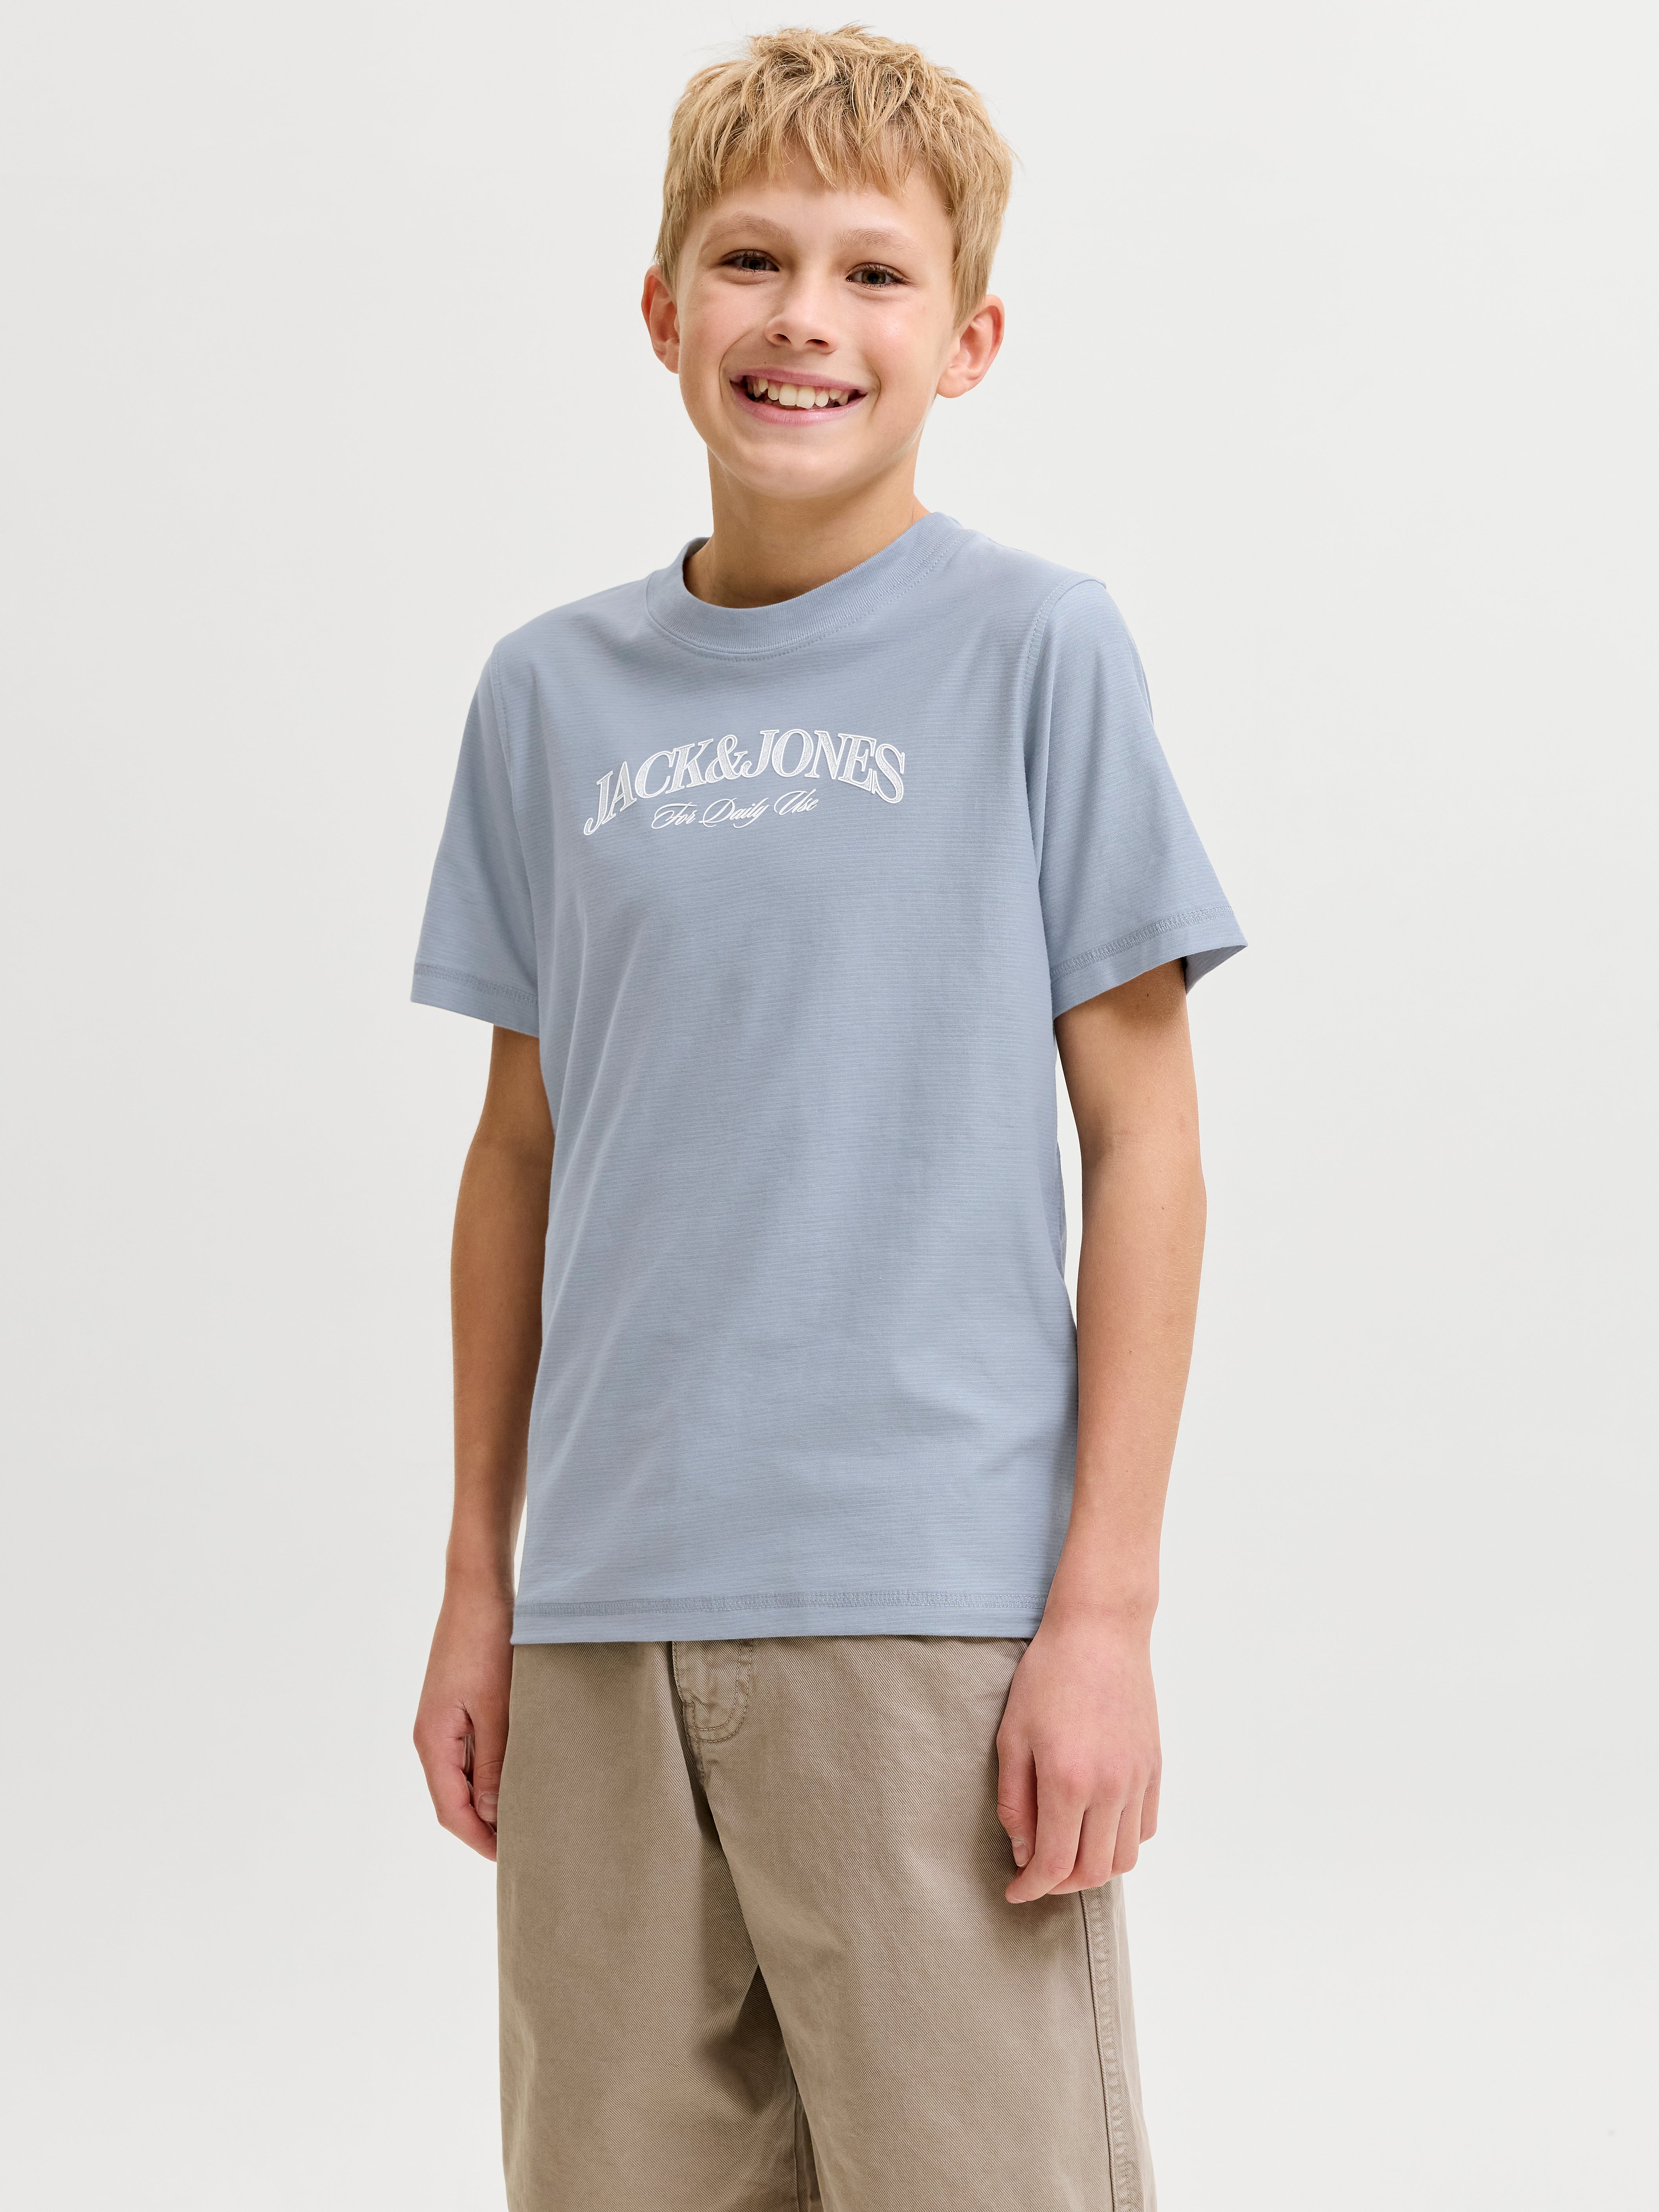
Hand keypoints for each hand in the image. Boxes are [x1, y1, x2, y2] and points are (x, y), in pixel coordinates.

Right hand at [413, 1580, 513, 1860]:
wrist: (479, 1591)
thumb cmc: (488, 1645)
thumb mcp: (496, 1710)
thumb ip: (494, 1765)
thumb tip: (493, 1816)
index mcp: (432, 1742)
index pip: (450, 1811)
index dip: (480, 1840)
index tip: (513, 1859)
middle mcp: (430, 1737)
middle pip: (454, 1799)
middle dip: (486, 1827)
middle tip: (527, 1844)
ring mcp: (442, 1721)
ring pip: (463, 1777)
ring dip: (490, 1799)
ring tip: (529, 1813)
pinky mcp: (457, 1706)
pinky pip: (470, 1753)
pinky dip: (491, 1771)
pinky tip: (520, 1773)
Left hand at [994, 1607, 1160, 1902]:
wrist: (1100, 1631)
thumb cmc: (1048, 1675)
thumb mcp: (1012, 1735)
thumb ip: (1014, 1800)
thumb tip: (1022, 1850)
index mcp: (1067, 1781)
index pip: (1054, 1864)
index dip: (1031, 1888)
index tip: (1014, 1892)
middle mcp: (1110, 1788)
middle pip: (1092, 1871)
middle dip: (1059, 1885)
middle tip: (1035, 1874)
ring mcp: (1138, 1779)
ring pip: (1124, 1857)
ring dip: (1094, 1868)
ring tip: (1066, 1854)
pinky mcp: (1154, 1767)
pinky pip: (1145, 1828)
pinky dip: (1121, 1842)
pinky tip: (1097, 1827)